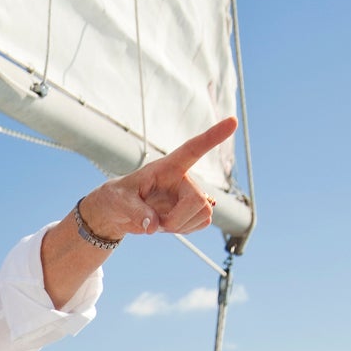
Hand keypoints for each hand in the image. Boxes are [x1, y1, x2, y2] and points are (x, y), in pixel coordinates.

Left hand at [79, 116, 237, 239]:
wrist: (118, 212)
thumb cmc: (117, 198)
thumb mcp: (119, 202)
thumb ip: (136, 212)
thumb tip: (154, 226)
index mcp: (167, 167)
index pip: (193, 149)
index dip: (213, 136)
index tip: (232, 121)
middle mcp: (184, 179)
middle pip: (200, 202)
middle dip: (178, 220)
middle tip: (155, 223)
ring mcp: (190, 195)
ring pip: (204, 216)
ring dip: (180, 226)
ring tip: (159, 220)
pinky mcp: (193, 211)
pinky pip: (200, 224)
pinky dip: (184, 230)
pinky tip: (168, 224)